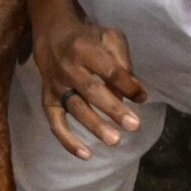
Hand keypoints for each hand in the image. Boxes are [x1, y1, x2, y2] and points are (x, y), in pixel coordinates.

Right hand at [35, 24, 146, 159]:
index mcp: (86, 49)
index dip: (126, 84)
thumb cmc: (88, 39)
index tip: (142, 98)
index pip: (109, 70)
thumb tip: (135, 92)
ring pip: (76, 108)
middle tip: (133, 126)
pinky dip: (67, 140)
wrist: (52, 35)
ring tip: (115, 141)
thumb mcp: (108, 37)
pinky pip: (55, 122)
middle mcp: (69, 68)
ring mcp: (56, 85)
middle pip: (92, 91)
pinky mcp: (47, 99)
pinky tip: (85, 155)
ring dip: (94, 126)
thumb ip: (122, 61)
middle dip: (113, 109)